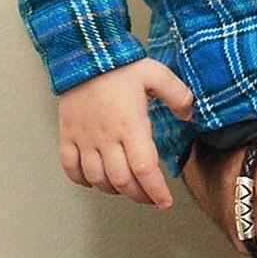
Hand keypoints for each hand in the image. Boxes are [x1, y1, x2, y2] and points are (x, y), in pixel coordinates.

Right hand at [57, 58, 195, 207]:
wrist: (81, 54)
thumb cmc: (119, 65)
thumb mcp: (157, 74)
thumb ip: (178, 95)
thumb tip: (189, 115)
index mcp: (130, 125)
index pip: (144, 169)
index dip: (155, 191)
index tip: (165, 202)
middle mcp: (105, 137)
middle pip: (122, 180)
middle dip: (139, 195)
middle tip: (151, 198)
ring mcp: (84, 138)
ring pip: (96, 178)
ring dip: (114, 190)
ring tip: (128, 189)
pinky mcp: (67, 135)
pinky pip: (69, 167)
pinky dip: (82, 180)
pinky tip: (95, 181)